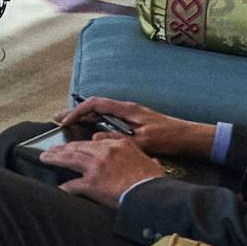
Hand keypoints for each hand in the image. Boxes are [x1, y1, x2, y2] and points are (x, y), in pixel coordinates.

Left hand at [38, 132, 167, 204]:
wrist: (151, 194)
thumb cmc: (151, 179)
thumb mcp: (145, 158)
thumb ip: (134, 152)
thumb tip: (134, 151)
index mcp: (116, 145)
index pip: (93, 141)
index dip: (79, 144)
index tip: (73, 146)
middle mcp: (103, 152)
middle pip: (77, 147)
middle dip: (61, 148)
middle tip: (51, 149)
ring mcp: (95, 167)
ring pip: (69, 158)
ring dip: (54, 158)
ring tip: (45, 158)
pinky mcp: (91, 184)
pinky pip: (72, 185)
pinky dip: (64, 187)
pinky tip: (59, 188)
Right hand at [56, 95, 213, 160]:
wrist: (189, 136)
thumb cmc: (169, 137)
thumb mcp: (142, 141)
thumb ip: (118, 140)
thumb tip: (95, 138)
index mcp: (127, 109)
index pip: (96, 104)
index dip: (77, 111)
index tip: (65, 121)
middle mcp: (127, 108)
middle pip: (95, 106)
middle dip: (75, 112)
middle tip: (58, 119)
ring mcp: (130, 114)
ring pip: (101, 112)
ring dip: (84, 117)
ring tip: (68, 124)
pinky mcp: (133, 121)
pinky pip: (108, 118)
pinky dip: (95, 121)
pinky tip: (89, 130)